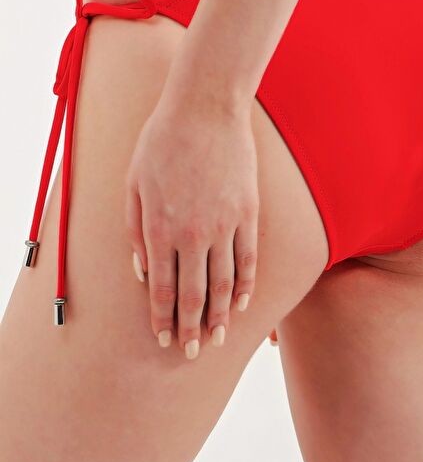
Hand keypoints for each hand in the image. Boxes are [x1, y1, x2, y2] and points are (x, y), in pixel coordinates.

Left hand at [125, 85, 258, 358]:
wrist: (205, 109)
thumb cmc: (162, 142)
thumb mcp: (133, 184)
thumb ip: (135, 230)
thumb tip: (140, 271)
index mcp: (160, 228)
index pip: (160, 287)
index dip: (162, 318)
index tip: (163, 340)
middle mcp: (193, 234)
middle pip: (193, 294)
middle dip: (191, 328)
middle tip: (192, 353)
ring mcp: (225, 225)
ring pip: (224, 283)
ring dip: (220, 316)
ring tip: (219, 338)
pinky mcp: (248, 213)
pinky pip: (249, 259)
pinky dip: (246, 286)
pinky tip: (243, 304)